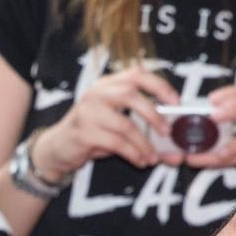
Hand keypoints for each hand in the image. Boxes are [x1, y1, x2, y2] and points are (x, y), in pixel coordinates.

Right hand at [34, 65, 180, 176]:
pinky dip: (133, 154)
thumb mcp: (118, 126)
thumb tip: (177, 151)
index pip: (136, 74)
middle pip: (130, 95)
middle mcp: (96, 93)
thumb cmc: (93, 133)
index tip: (176, 101)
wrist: (58, 147)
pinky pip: (116, 143)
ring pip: (125, 125)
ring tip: (153, 157)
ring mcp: (87, 112)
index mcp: (107, 84)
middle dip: (153, 114)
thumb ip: (145, 132)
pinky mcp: (83, 132)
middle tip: (167, 131)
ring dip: (144, 143)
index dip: (159, 85)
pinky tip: (140, 161)